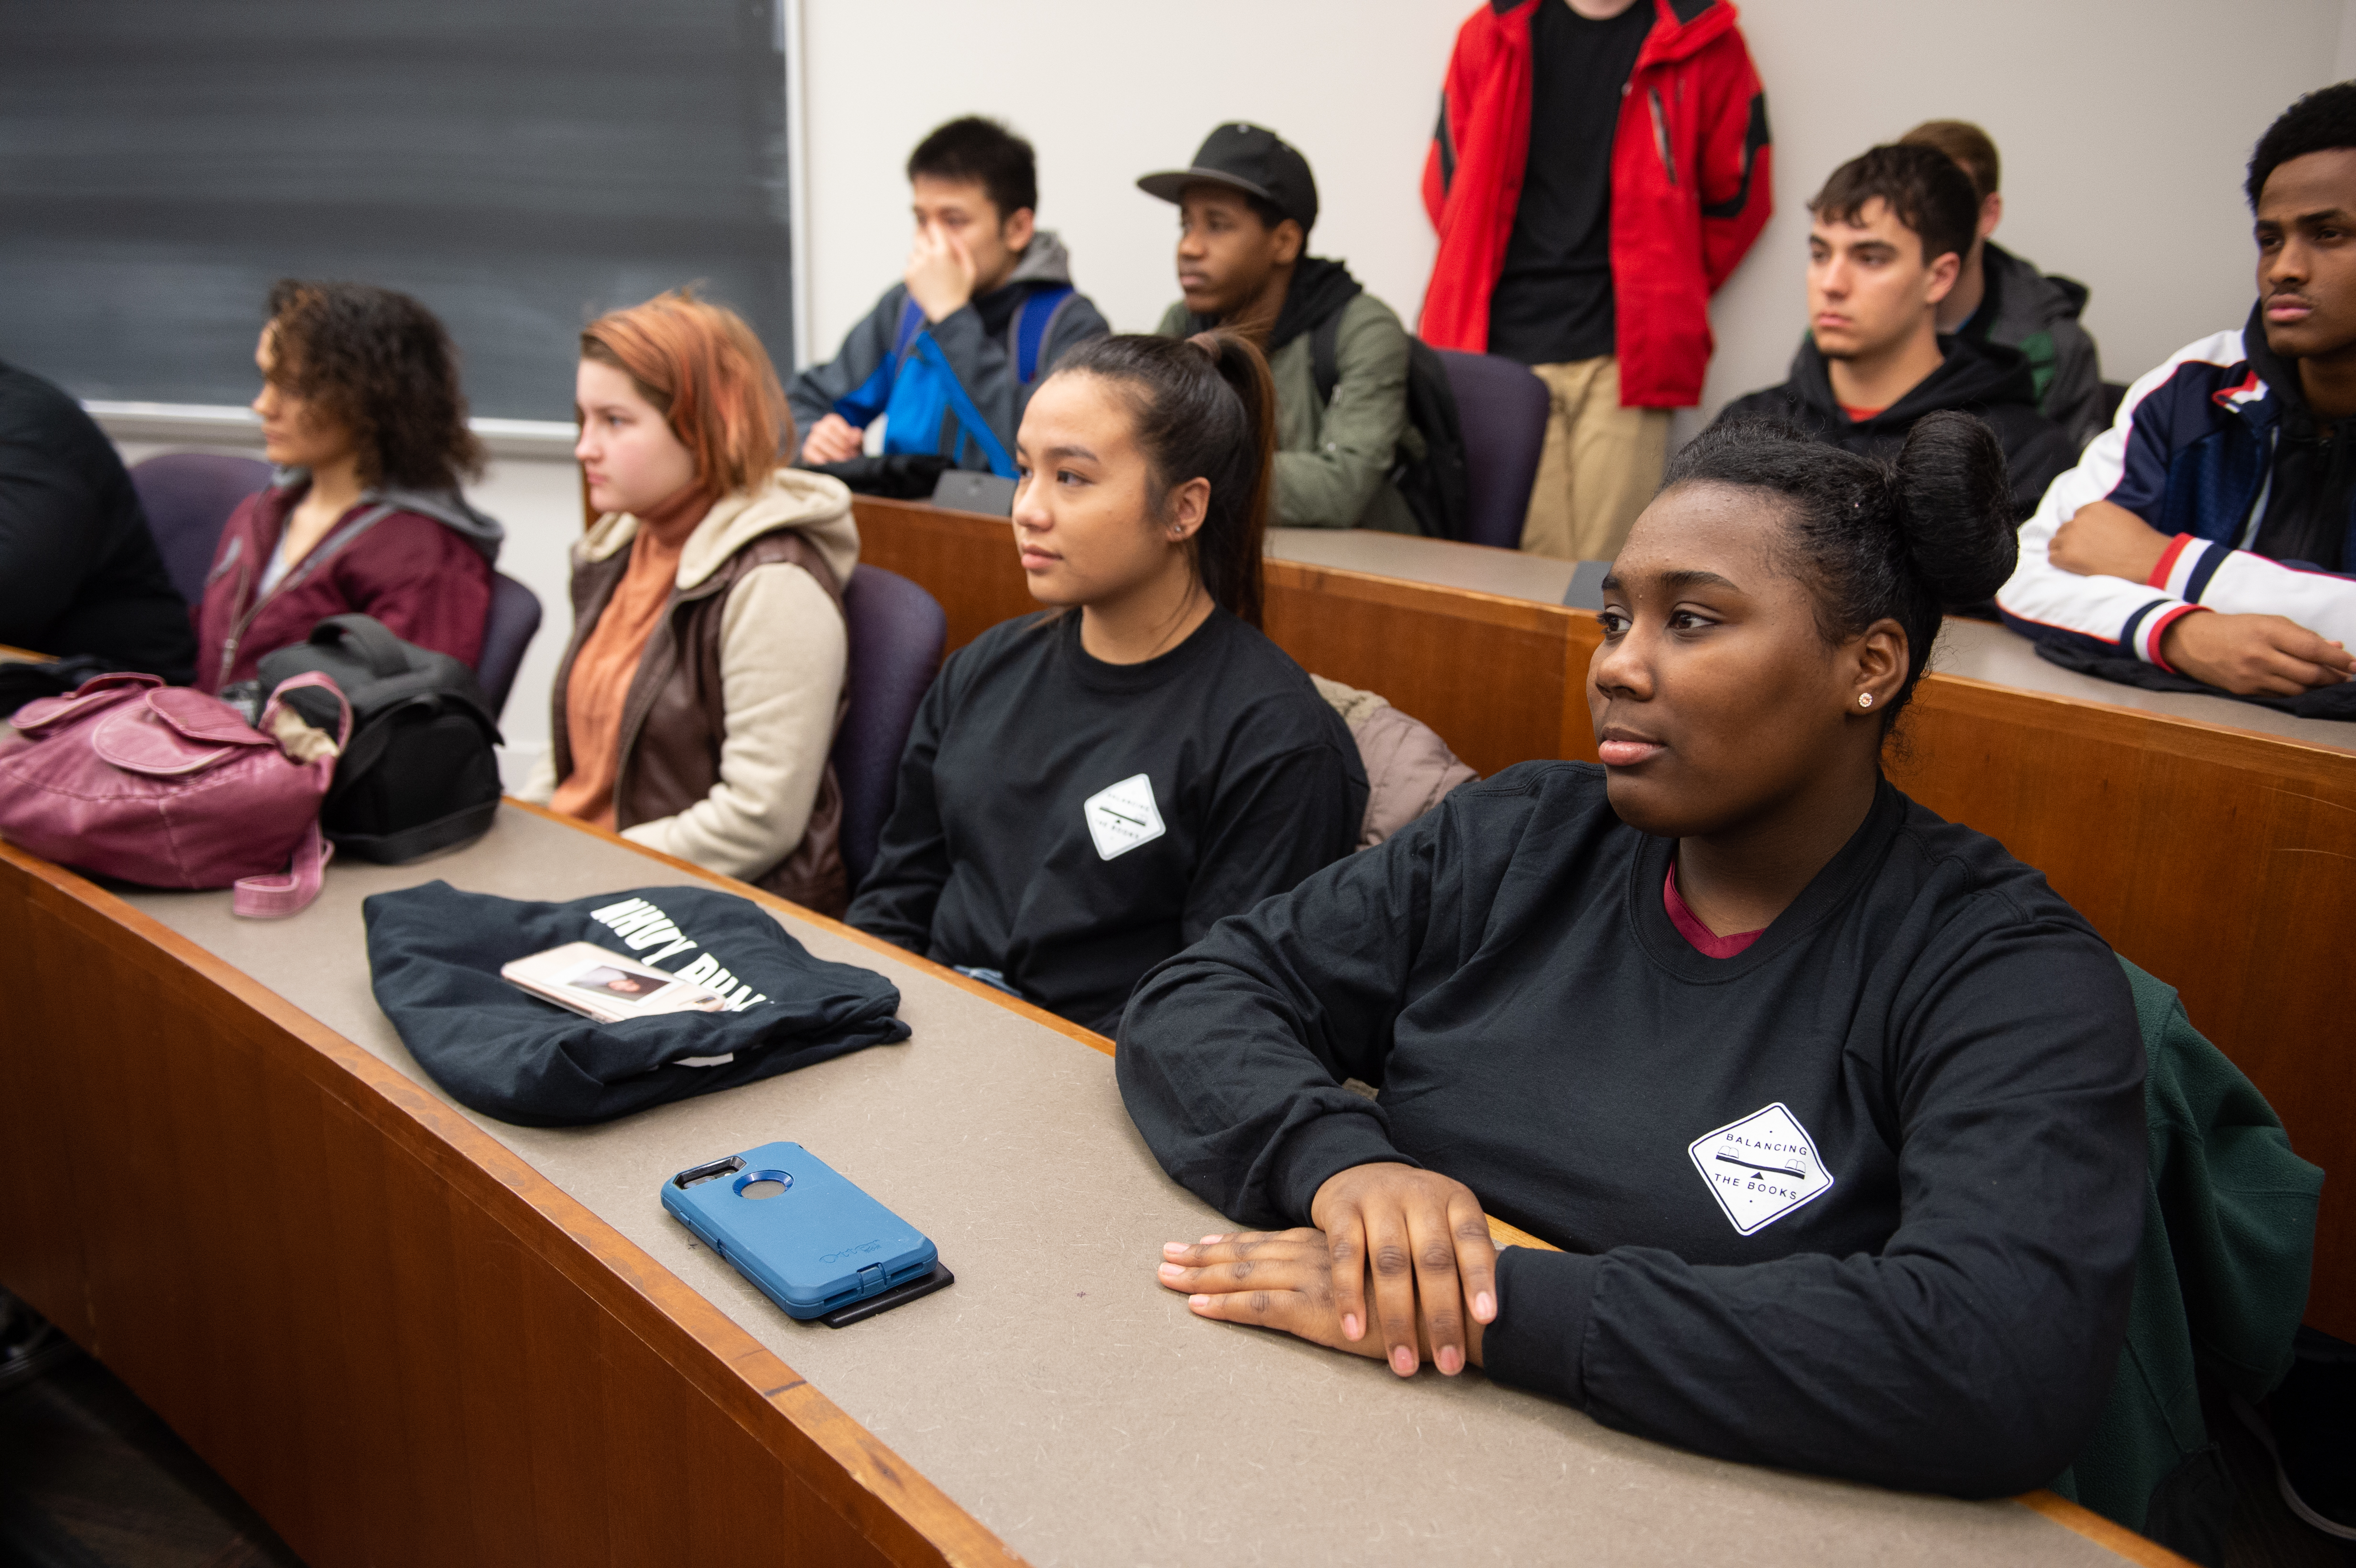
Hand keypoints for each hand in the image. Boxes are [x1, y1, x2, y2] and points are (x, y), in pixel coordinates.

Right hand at [799, 412, 863, 465]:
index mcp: (831, 421)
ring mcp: (812, 438)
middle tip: (849, 453)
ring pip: (818, 441)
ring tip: (842, 458)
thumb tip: (856, 435)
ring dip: (832, 451)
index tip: (853, 443)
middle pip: (827, 431)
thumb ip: (856, 436)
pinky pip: (809, 451)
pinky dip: (816, 456)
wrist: (833, 455)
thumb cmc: (846, 445)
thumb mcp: (854, 440)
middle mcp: (819, 427)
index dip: (844, 432)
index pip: (834, 422)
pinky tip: (825, 461)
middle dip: (840, 443)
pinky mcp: (808, 450)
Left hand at [904, 220, 978, 323]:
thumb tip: (952, 232)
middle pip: (919, 234)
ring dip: (920, 254)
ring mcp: (916, 266)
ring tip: (930, 268)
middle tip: (927, 237)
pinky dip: (915, 268)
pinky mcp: (908, 275)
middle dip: (922, 233)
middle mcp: (927, 256)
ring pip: (913, 251)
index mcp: (943, 252)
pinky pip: (909, 264)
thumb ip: (962, 248)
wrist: (946, 312)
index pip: (934, 227)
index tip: (934, 220)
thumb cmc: (959, 291)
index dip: (934, 222)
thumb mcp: (969, 268)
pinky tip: (925, 278)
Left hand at [1156, 1226, 1485, 1374]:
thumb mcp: (1393, 1277)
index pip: (1272, 1242)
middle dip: (1202, 1257)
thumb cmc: (1438, 1297)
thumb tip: (1353, 1284)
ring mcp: (1316, 1281)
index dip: (1234, 1243)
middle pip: (1249, 1253)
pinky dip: (1226, 1307)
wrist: (1465, 1306)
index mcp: (1333, 1248)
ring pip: (1245, 1274)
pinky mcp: (1319, 1311)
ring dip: (1201, 1277)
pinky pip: (1261, 1307)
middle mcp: (1318, 1257)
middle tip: (1163, 1257)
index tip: (1199, 1242)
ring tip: (1165, 1276)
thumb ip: (1366, 1276)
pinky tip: (1197, 1309)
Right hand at [1320, 1161, 1496, 1375]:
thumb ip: (1465, 1260)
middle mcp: (1420, 1197)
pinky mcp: (1342, 1210)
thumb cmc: (1416, 1215)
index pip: (1473, 1239)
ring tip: (1403, 1363)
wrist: (1361, 1172)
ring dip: (1397, 1318)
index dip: (1481, 1277)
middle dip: (1442, 1317)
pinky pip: (1345, 1255)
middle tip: (1450, 1365)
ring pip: (1390, 1262)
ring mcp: (1379, 1201)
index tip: (1486, 1319)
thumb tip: (1494, 1321)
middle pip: (1433, 1259)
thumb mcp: (1447, 1222)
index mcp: (1455, 1201)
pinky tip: (1355, 1330)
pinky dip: (1349, 1295)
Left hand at [2048, 500, 2173, 581]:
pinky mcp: (2067, 555)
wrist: (2145, 557)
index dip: (2081, 529)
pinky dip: (2060, 563)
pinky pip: (2052, 558)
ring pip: (2055, 543)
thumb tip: (2092, 526)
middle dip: (2071, 539)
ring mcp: (2071, 537)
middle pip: (2064, 529)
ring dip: (2063, 550)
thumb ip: (2100, 518)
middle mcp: (2078, 520)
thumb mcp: (2119, 516)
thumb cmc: (2139, 539)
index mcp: (2091, 508)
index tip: (2088, 539)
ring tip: (2078, 559)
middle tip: (2083, 551)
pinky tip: (2073, 566)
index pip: (2076, 517)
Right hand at [2160, 611, 2355, 694]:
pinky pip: (2280, 695)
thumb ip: (2302, 635)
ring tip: (2329, 681)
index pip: (2313, 649)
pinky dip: (2296, 691)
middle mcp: (2259, 655)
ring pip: (2298, 689)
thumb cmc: (2235, 628)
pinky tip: (2303, 685)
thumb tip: (2335, 648)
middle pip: (2309, 674)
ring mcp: (2251, 676)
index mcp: (2268, 631)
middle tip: (2346, 676)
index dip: (2338, 659)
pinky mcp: (2244, 690)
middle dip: (2333, 677)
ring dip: (2318, 686)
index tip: (2355, 664)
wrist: (2192, 642)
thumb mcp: (2268, 622)